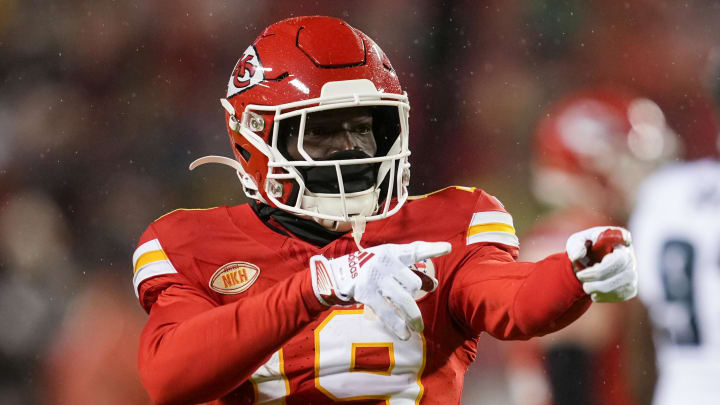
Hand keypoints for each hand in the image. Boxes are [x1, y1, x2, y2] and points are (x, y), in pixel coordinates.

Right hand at [309, 241, 450, 339]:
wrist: (336, 274)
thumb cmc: (370, 268)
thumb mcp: (388, 265)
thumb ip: (412, 273)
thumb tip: (434, 285)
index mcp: (392, 253)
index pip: (415, 250)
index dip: (432, 249)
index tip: (447, 248)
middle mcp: (385, 263)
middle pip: (412, 282)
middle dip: (418, 294)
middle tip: (418, 305)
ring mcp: (376, 278)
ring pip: (402, 299)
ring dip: (412, 316)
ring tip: (418, 328)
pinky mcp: (366, 292)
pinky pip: (386, 311)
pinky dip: (397, 324)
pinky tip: (404, 335)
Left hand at [566, 226, 637, 302]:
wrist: (586, 266)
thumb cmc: (584, 249)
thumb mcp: (576, 242)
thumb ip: (575, 245)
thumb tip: (578, 255)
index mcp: (616, 238)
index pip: (624, 237)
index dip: (626, 239)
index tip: (625, 240)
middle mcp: (628, 254)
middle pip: (622, 263)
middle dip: (600, 274)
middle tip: (581, 276)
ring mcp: (632, 270)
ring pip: (625, 282)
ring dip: (602, 288)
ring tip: (586, 287)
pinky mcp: (630, 286)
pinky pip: (623, 294)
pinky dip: (607, 296)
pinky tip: (595, 294)